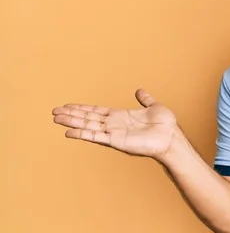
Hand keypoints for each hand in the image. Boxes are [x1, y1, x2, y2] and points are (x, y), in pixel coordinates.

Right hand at [52, 88, 181, 161]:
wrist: (171, 137)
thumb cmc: (165, 125)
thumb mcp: (154, 107)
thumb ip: (145, 99)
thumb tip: (140, 91)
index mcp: (121, 116)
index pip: (97, 111)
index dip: (82, 108)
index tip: (68, 106)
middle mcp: (114, 124)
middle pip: (88, 117)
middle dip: (71, 115)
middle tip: (54, 112)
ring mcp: (113, 132)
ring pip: (88, 125)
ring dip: (72, 122)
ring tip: (56, 119)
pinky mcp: (116, 140)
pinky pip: (96, 136)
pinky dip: (82, 134)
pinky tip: (69, 133)